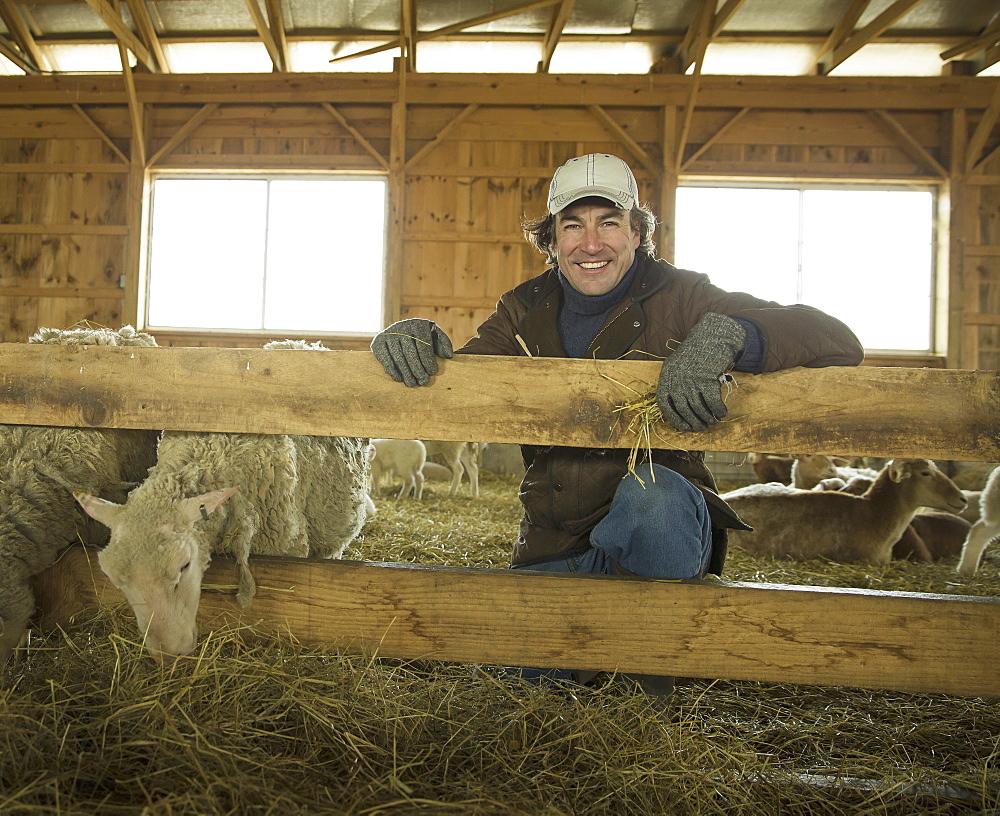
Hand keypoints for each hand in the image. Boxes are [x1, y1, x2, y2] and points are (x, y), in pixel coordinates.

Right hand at [371, 318, 453, 386]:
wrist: (400, 329)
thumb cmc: (422, 335)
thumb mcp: (435, 334)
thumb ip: (443, 343)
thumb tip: (448, 356)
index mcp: (417, 325)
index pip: (423, 345)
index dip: (428, 360)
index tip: (432, 372)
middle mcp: (401, 328)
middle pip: (410, 352)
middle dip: (417, 369)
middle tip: (423, 381)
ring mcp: (389, 335)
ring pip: (397, 356)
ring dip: (405, 372)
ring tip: (412, 384)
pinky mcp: (378, 342)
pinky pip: (385, 358)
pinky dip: (391, 369)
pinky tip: (399, 379)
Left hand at [656, 312, 745, 431]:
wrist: (713, 336)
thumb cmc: (697, 354)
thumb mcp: (678, 366)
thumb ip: (676, 384)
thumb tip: (682, 411)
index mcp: (667, 376)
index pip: (665, 404)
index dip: (675, 418)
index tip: (684, 427)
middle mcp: (677, 379)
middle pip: (684, 409)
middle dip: (694, 422)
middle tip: (702, 427)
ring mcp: (691, 379)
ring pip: (699, 408)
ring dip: (708, 418)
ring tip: (713, 421)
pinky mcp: (707, 379)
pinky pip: (713, 402)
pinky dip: (718, 410)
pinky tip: (722, 412)